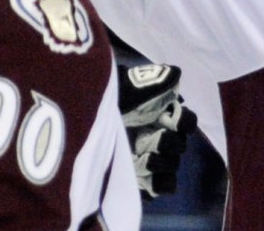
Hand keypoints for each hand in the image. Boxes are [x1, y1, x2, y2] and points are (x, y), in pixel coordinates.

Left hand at [118, 64, 197, 198]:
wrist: (77, 116)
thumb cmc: (106, 99)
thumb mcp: (128, 85)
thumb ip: (153, 79)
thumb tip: (174, 74)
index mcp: (162, 117)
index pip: (186, 122)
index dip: (182, 122)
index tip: (168, 118)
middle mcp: (159, 139)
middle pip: (179, 147)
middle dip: (167, 144)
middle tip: (147, 139)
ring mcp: (148, 161)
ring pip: (170, 169)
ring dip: (162, 165)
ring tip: (143, 160)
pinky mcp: (136, 181)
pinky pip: (156, 190)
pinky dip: (155, 186)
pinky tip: (141, 178)